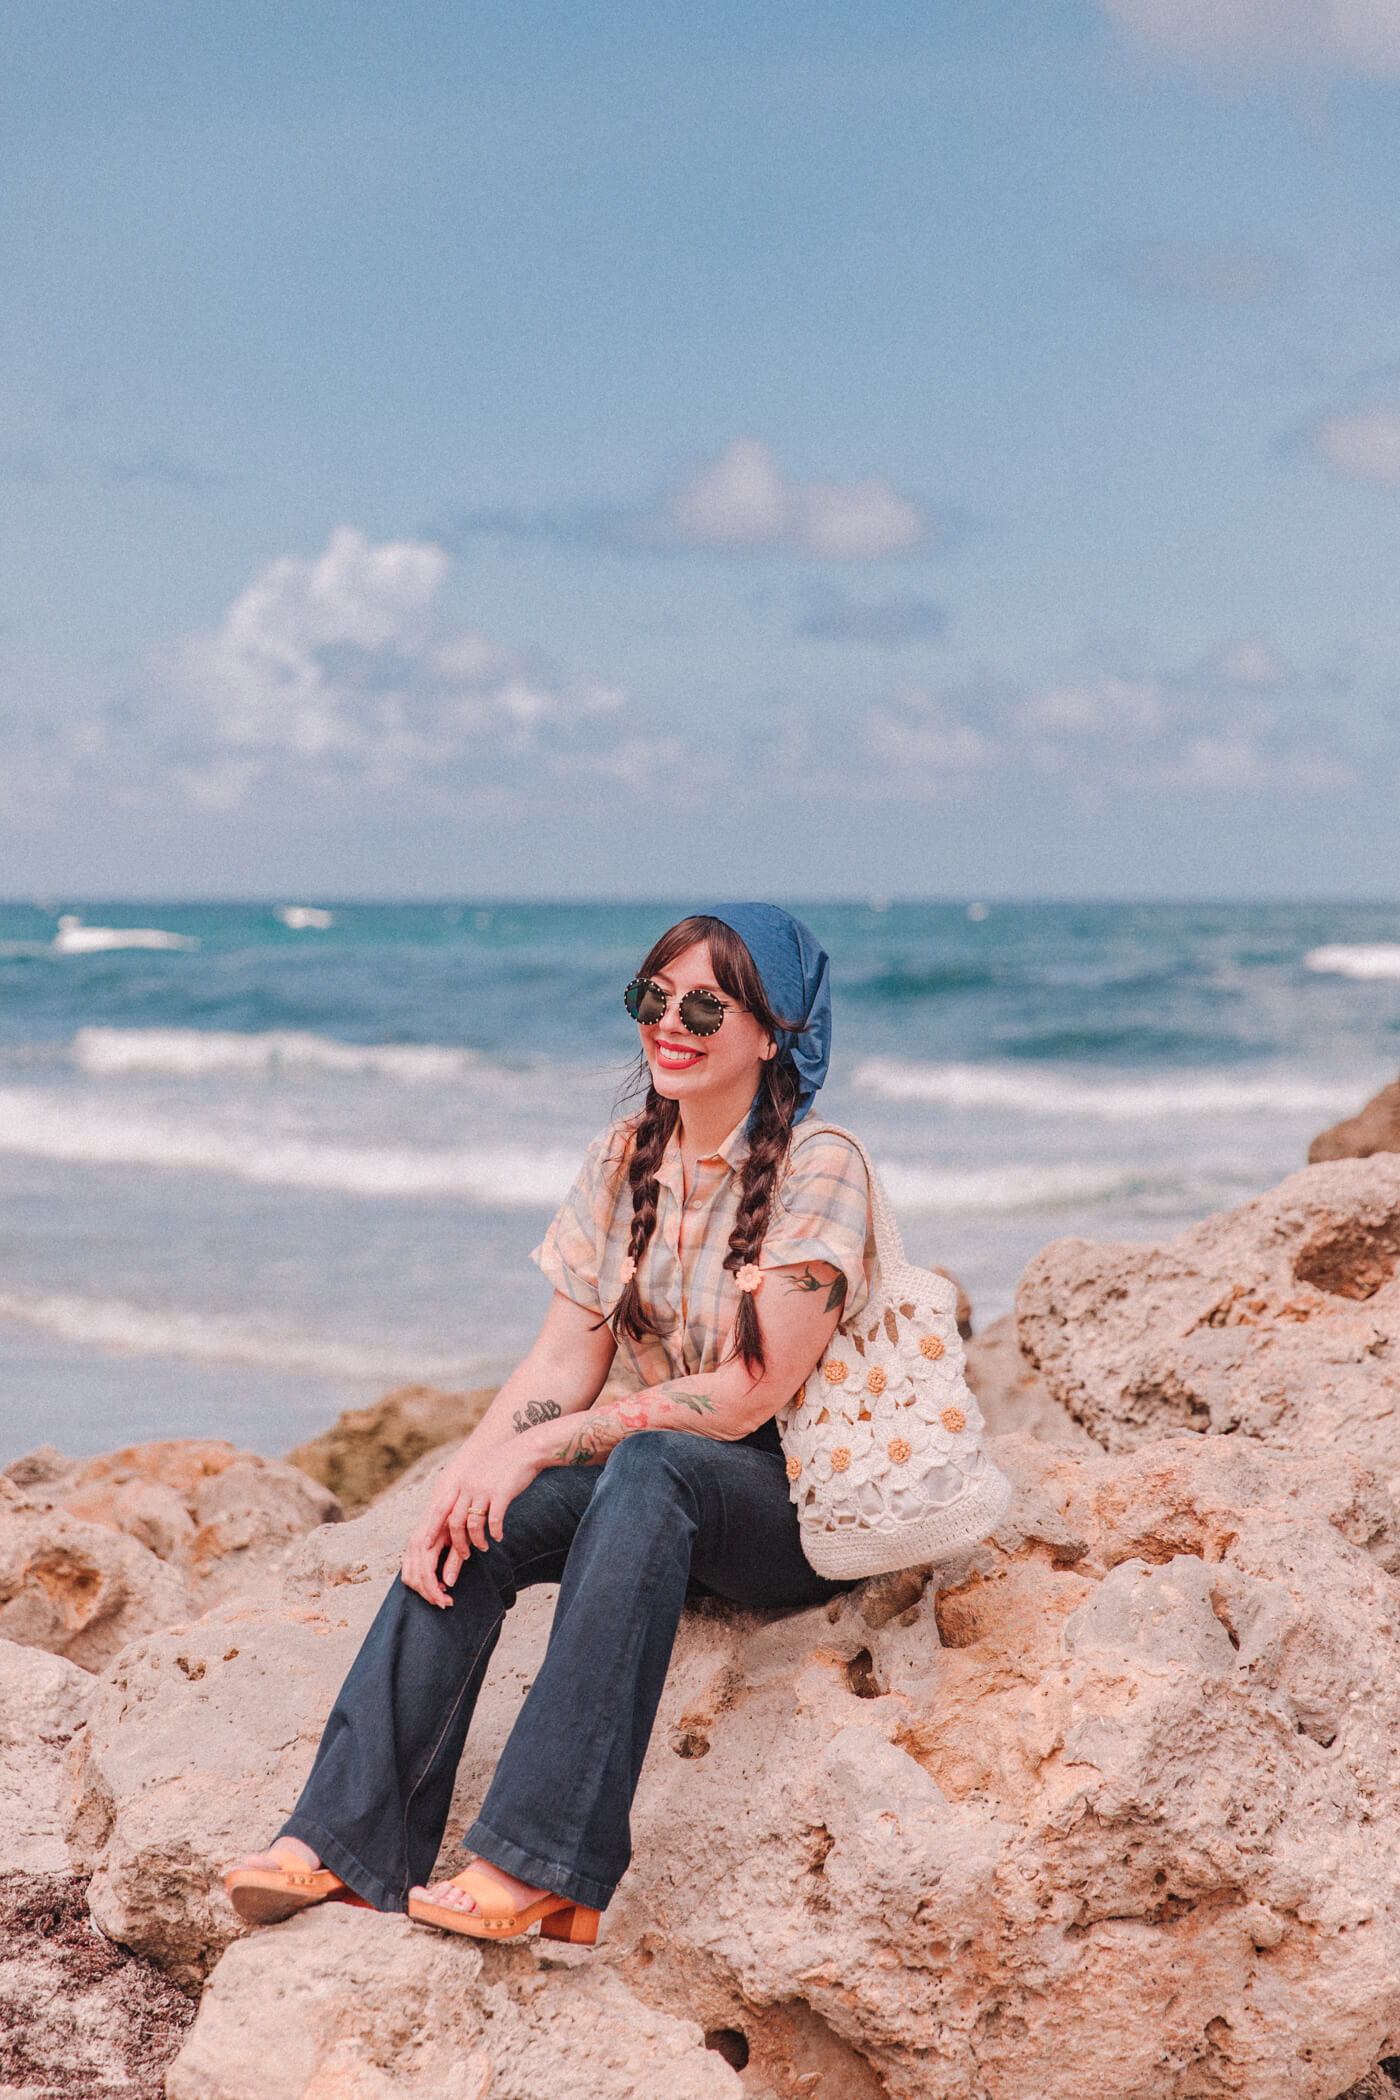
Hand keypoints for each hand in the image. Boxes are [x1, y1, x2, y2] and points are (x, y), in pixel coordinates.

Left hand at [400, 1436, 540, 1606]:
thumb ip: (468, 1488)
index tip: (427, 1545)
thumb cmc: (503, 1464)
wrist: (526, 1450)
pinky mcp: (502, 1493)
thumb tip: (462, 1509)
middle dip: (457, 1543)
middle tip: (464, 1556)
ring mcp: (484, 1489)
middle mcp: (469, 1486)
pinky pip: (494, 1521)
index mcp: (461, 1482)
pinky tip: (499, 1538)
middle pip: (455, 1521)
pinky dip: (494, 1533)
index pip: (440, 1509)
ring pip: (473, 1524)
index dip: (433, 1528)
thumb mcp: (478, 1473)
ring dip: (477, 1541)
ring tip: (483, 1548)